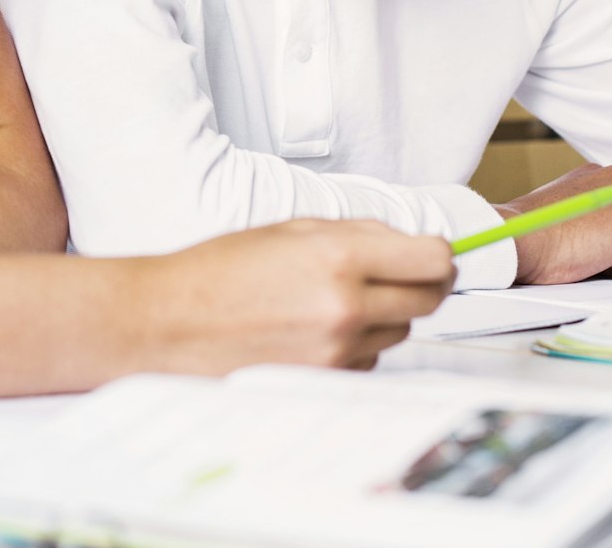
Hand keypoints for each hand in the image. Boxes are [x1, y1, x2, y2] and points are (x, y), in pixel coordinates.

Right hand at [138, 220, 454, 372]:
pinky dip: (356, 346)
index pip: (433, 259)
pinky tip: (316, 330)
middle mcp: (345, 306)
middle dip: (422, 284)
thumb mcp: (290, 230)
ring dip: (383, 315)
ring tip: (334, 300)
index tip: (434, 253)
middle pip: (428, 300)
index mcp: (339, 256)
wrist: (170, 322)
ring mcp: (337, 350)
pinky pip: (367, 361)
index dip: (441, 255)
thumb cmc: (221, 271)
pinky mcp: (325, 380)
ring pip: (398, 332)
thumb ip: (357, 234)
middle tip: (400, 274)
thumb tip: (408, 242)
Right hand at [495, 163, 611, 285]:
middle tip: (579, 248)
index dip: (603, 244)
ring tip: (585, 251)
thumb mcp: (564, 214)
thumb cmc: (530, 235)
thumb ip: (591, 216)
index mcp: (601, 177)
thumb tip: (606, 241)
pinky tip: (596, 258)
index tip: (576, 241)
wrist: (518, 240)